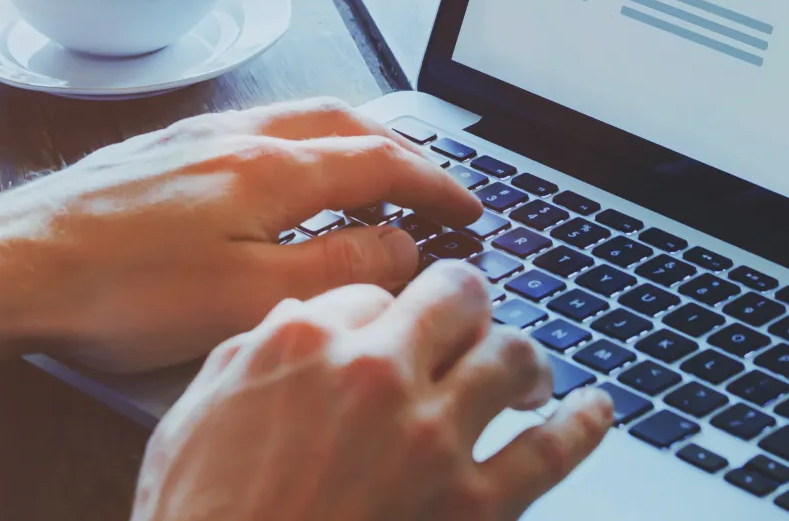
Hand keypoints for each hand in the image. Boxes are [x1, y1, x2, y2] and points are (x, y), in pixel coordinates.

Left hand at [0, 98, 482, 373]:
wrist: (9, 266)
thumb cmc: (115, 292)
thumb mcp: (247, 299)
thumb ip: (339, 270)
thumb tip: (403, 246)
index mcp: (269, 168)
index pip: (382, 163)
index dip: (437, 185)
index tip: (470, 208)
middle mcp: (235, 135)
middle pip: (346, 122)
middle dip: (403, 149)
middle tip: (435, 184)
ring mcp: (192, 136)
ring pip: (297, 119)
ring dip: (352, 139)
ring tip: (376, 171)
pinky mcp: (157, 152)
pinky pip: (254, 129)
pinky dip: (299, 144)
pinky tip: (284, 176)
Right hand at [131, 262, 616, 520]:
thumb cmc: (200, 520)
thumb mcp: (193, 420)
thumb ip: (248, 358)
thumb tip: (293, 325)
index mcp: (304, 341)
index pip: (374, 291)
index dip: (390, 311)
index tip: (399, 327)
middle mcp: (376, 372)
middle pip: (455, 297)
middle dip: (468, 303)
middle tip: (473, 321)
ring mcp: (431, 437)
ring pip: (510, 356)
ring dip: (523, 358)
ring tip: (529, 373)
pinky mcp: (473, 505)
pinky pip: (550, 451)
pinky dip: (583, 424)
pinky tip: (595, 411)